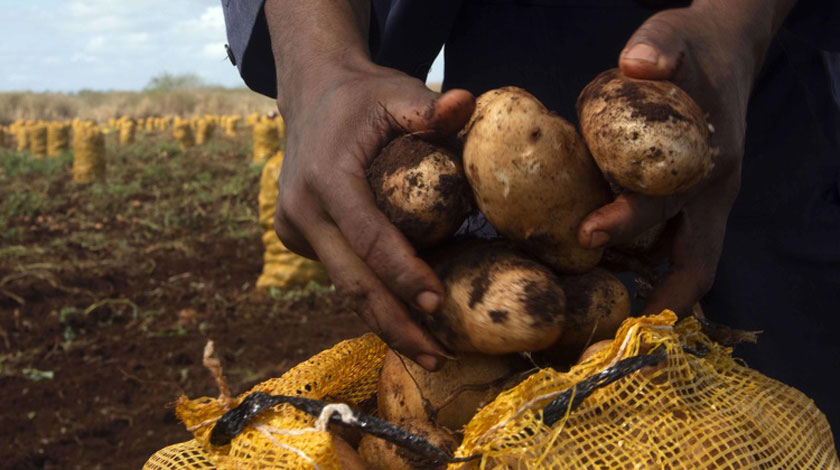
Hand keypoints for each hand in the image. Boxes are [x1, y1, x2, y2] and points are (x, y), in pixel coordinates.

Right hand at [274, 59, 474, 368]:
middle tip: (438, 357)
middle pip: (352, 281)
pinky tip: (403, 319)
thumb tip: (468, 102)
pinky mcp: (297, 236)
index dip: (402, 273)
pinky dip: (370, 296)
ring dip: (384, 321)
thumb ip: (429, 106)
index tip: (437, 303)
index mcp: (325, 177)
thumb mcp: (394, 92)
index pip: (368, 237)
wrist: (309, 95)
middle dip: (396, 322)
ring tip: (427, 353)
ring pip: (344, 285)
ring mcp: (294, 228)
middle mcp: (302, 210)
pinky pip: (339, 273)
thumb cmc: (361, 96)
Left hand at [578, 2, 777, 315]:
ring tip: (600, 310)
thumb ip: (659, 46)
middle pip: (687, 258)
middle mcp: (709, 193)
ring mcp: (701, 201)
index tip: (588, 235)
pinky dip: (641, 260)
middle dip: (651, 293)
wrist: (727, 51)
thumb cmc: (697, 49)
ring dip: (647, 287)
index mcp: (710, 165)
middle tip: (600, 316)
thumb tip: (637, 64)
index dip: (629, 224)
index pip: (669, 208)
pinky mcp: (686, 199)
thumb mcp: (678, 36)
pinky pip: (667, 241)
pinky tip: (602, 267)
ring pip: (679, 259)